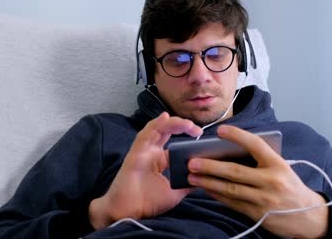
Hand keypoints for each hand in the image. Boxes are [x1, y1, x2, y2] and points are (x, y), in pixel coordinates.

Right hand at [89, 112, 202, 229]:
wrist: (128, 213)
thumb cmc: (146, 203)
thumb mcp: (174, 193)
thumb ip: (187, 185)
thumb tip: (204, 179)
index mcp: (159, 160)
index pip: (174, 142)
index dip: (186, 136)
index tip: (201, 138)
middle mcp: (150, 152)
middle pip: (166, 130)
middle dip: (183, 126)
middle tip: (198, 130)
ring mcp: (142, 151)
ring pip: (157, 129)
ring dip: (172, 124)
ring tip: (188, 124)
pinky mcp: (135, 154)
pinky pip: (145, 136)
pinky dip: (155, 126)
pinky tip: (164, 118)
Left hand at [187, 125, 327, 237]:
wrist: (309, 217)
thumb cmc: (290, 186)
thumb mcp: (282, 168)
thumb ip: (261, 160)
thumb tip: (228, 152)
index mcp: (278, 164)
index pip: (256, 145)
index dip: (237, 136)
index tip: (220, 130)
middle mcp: (272, 181)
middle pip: (236, 172)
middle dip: (211, 166)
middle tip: (192, 162)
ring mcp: (264, 199)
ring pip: (230, 189)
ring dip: (208, 182)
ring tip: (192, 176)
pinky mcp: (257, 214)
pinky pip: (232, 202)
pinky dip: (217, 195)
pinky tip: (205, 189)